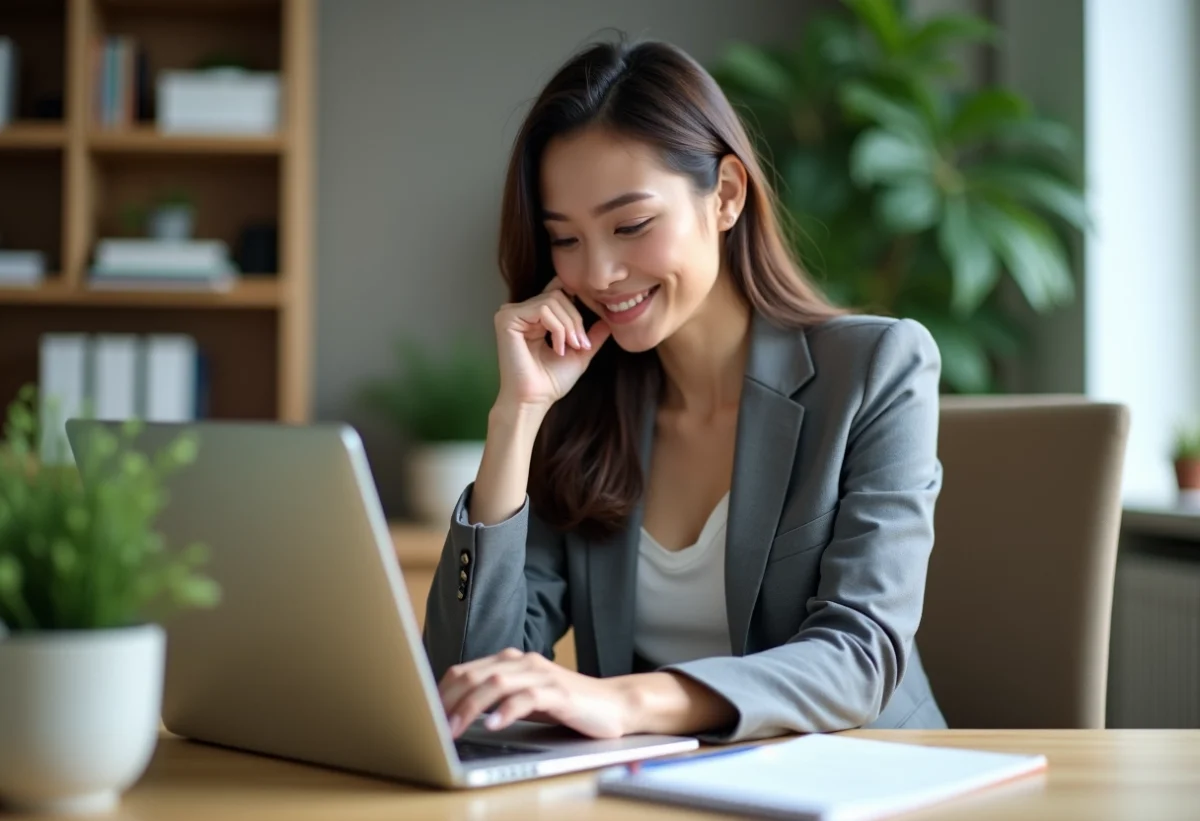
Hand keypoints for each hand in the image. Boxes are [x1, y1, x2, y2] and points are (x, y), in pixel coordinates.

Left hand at [439, 648, 630, 739]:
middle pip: (475, 675)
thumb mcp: (523, 699)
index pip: (464, 670)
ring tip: (454, 728)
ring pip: (496, 683)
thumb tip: (453, 714)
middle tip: (433, 725)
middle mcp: (523, 662)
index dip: (441, 692)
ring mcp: (541, 675)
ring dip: (471, 708)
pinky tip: (493, 725)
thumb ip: (495, 698)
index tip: (424, 714)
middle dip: (449, 701)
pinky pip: (527, 698)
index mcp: (510, 660)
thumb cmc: (565, 705)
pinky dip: (506, 711)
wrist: (613, 704)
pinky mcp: (559, 692)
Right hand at [493, 277, 610, 411]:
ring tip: (569, 348)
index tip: (585, 326)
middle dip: (576, 320)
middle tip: (581, 345)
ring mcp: (510, 313)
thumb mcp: (578, 354)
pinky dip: (557, 328)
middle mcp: (520, 312)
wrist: (535, 400)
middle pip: (558, 296)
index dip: (574, 299)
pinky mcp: (506, 318)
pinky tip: (557, 349)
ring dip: (569, 326)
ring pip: (552, 301)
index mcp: (533, 318)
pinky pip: (542, 309)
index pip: (555, 291)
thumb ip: (590, 336)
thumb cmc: (551, 382)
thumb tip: (608, 320)